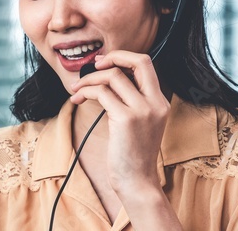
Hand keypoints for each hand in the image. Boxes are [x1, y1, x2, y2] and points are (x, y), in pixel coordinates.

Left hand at [68, 51, 170, 195]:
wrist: (137, 180)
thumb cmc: (131, 153)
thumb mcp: (138, 122)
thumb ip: (130, 101)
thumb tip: (107, 79)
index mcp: (160, 102)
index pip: (146, 64)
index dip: (123, 58)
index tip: (104, 64)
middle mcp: (156, 102)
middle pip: (139, 61)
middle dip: (112, 57)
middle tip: (93, 66)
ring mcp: (143, 110)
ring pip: (113, 76)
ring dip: (89, 79)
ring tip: (76, 90)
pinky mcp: (127, 119)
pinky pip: (101, 93)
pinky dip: (86, 92)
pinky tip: (77, 100)